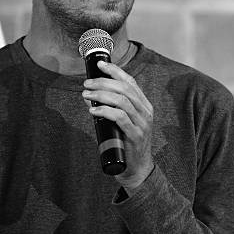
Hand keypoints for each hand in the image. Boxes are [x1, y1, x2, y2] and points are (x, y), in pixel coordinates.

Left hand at [82, 60, 154, 189]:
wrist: (137, 169)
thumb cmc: (126, 144)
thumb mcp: (121, 122)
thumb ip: (110, 109)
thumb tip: (90, 96)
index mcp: (144, 105)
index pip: (131, 82)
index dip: (116, 71)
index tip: (100, 64)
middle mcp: (146, 111)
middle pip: (125, 88)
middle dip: (104, 82)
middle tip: (87, 83)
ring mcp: (142, 123)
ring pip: (122, 100)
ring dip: (101, 94)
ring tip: (86, 94)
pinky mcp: (135, 135)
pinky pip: (119, 117)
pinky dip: (104, 111)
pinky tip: (93, 110)